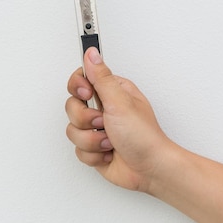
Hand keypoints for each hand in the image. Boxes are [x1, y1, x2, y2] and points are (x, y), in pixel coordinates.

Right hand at [65, 47, 171, 191]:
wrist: (149, 169)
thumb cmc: (143, 136)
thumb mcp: (120, 101)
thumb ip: (100, 77)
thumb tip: (91, 53)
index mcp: (111, 92)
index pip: (81, 79)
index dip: (78, 88)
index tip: (87, 95)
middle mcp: (104, 109)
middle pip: (72, 106)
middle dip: (86, 120)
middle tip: (104, 122)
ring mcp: (98, 129)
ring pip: (73, 130)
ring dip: (92, 140)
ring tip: (110, 141)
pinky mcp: (94, 148)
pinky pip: (78, 149)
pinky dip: (94, 155)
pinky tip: (109, 153)